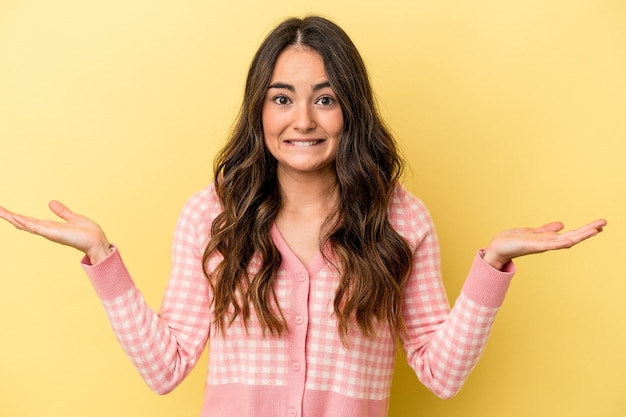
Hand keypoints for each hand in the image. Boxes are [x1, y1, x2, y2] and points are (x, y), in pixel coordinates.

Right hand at [0, 201, 111, 263]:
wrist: (97, 241)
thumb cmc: (87, 233)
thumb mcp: (72, 218)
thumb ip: (61, 211)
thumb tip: (50, 203)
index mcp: (50, 226)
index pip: (30, 221)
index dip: (17, 216)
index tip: (4, 210)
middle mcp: (47, 230)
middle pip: (24, 223)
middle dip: (10, 217)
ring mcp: (50, 233)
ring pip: (27, 225)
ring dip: (14, 218)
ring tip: (1, 212)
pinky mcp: (55, 234)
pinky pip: (39, 228)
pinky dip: (28, 224)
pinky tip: (18, 219)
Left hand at [482, 219, 606, 269]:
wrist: (497, 249)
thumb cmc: (513, 241)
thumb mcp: (533, 232)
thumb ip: (546, 230)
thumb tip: (562, 225)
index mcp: (549, 239)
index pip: (571, 234)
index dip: (585, 230)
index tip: (600, 224)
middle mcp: (548, 243)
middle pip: (572, 237)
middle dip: (588, 230)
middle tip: (604, 223)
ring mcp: (541, 245)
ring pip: (564, 241)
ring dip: (580, 236)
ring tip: (594, 230)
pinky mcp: (531, 246)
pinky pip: (548, 245)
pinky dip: (559, 243)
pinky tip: (569, 240)